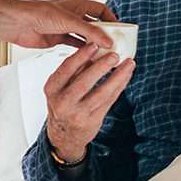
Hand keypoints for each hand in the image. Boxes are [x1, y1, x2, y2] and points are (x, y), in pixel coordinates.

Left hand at [4, 0, 116, 50]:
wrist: (16, 23)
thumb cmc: (39, 14)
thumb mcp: (69, 21)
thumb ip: (90, 32)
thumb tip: (109, 41)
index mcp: (78, 4)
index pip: (101, 10)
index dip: (111, 19)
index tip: (121, 31)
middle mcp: (73, 15)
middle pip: (95, 25)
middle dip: (105, 35)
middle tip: (116, 46)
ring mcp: (65, 28)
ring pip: (85, 37)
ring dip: (95, 45)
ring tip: (106, 55)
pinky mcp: (58, 39)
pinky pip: (75, 46)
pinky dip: (83, 52)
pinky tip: (91, 59)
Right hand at [44, 41, 134, 164]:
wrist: (63, 135)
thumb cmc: (64, 105)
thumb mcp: (60, 88)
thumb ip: (74, 71)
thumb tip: (94, 49)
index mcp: (52, 88)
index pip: (66, 68)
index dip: (81, 55)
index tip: (94, 44)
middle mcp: (62, 102)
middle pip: (84, 81)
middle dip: (102, 66)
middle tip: (115, 54)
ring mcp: (77, 113)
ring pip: (102, 92)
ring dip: (118, 76)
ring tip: (128, 64)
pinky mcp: (92, 121)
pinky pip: (109, 101)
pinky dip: (119, 87)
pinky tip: (126, 77)